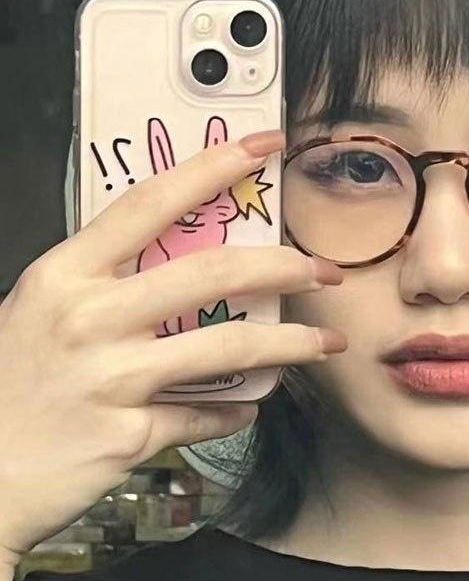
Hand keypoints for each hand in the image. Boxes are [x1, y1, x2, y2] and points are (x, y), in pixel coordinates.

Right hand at [0, 128, 345, 563]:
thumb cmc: (6, 385)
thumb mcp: (39, 309)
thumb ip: (101, 279)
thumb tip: (175, 256)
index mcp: (66, 275)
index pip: (151, 202)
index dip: (212, 167)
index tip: (264, 146)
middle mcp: (91, 318)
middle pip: (210, 273)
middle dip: (282, 265)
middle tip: (323, 268)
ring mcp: (112, 379)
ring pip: (227, 348)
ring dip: (289, 344)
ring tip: (325, 342)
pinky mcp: (129, 434)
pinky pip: (204, 414)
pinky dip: (234, 410)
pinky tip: (250, 404)